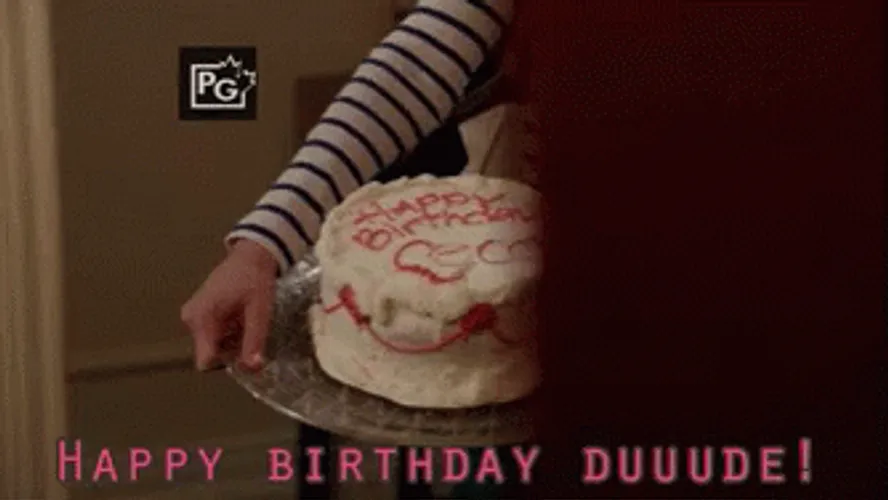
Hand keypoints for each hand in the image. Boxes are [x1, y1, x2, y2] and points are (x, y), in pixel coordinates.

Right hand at [181, 239, 278, 370]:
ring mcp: (193, 316)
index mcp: (202, 318)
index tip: (247, 354)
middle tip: (250, 330)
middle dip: (233, 350)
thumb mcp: (259, 311)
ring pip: (214, 345)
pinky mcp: (198, 313)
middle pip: (211, 354)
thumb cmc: (255, 279)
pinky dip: (229, 332)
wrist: (251, 255)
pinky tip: (239, 317)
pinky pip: (213, 335)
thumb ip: (254, 340)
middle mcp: (191, 319)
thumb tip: (252, 368)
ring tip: (245, 320)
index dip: (228, 363)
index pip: (205, 361)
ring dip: (232, 340)